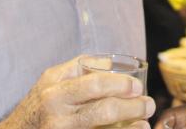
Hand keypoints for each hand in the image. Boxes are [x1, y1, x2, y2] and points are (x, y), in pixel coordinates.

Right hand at [0, 55, 154, 128]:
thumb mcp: (50, 80)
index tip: (136, 86)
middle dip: (132, 105)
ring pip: (102, 125)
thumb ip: (78, 67)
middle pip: (103, 108)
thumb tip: (112, 62)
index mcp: (55, 86)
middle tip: (148, 104)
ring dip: (129, 125)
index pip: (94, 81)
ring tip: (144, 122)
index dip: (120, 84)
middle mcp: (56, 109)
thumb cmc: (37, 106)